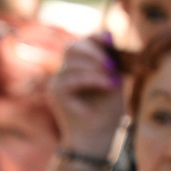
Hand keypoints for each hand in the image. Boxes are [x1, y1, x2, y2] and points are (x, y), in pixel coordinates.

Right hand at [49, 37, 126, 157]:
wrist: (99, 137)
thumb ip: (110, 58)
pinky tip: (109, 85)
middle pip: (74, 47)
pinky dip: (93, 79)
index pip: (82, 43)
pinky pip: (72, 78)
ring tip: (113, 80)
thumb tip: (108, 33)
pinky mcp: (56, 92)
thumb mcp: (114, 79)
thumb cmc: (108, 111)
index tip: (110, 41)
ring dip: (97, 68)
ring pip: (73, 62)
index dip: (95, 38)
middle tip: (112, 65)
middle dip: (95, 51)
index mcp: (80, 66)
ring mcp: (58, 82)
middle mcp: (66, 72)